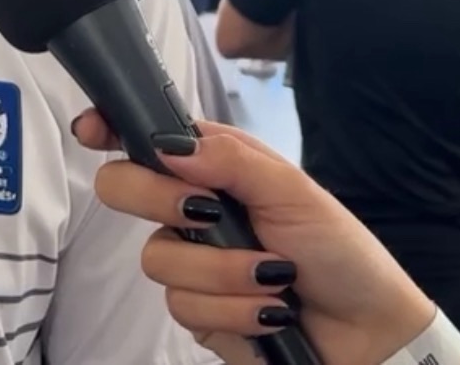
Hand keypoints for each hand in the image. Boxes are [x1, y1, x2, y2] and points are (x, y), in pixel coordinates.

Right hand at [73, 114, 438, 364]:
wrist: (367, 333)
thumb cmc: (341, 253)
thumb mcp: (296, 192)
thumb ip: (231, 161)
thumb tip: (168, 146)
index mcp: (214, 165)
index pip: (147, 137)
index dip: (111, 127)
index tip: (92, 130)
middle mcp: (192, 208)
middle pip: (122, 188)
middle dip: (159, 201)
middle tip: (207, 212)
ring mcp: (191, 261)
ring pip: (157, 258)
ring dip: (224, 273)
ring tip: (274, 279)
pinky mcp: (197, 310)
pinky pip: (182, 306)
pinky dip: (234, 311)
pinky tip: (269, 313)